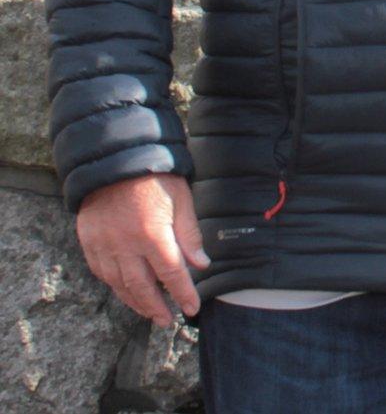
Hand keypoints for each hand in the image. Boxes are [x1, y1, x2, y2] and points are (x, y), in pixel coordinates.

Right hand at [75, 173, 207, 324]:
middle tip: (167, 320)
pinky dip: (115, 286)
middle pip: (142, 287)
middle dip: (156, 307)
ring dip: (135, 302)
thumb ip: (189, 235)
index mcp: (153, 234)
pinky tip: (125, 292)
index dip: (183, 294)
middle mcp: (126, 245)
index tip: (191, 309)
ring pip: (119, 284)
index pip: (171, 274)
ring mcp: (104, 245)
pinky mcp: (89, 242)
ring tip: (149, 312)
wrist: (114, 161)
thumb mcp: (181, 200)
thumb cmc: (155, 179)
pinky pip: (101, 272)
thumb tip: (200, 265)